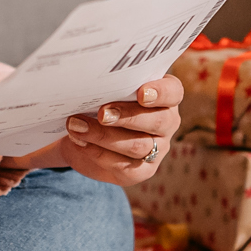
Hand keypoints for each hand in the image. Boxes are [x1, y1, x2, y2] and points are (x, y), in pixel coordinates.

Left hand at [54, 76, 182, 185]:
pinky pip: (124, 166)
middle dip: (127, 116)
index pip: (173, 93)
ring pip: (138, 145)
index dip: (160, 93)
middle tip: (102, 113)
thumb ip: (107, 84)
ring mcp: (158, 149)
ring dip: (104, 136)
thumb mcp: (105, 90)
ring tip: (77, 126)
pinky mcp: (142, 171)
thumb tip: (86, 79)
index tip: (141, 93)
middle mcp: (167, 123)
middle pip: (157, 121)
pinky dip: (98, 153)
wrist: (85, 134)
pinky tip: (79, 142)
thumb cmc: (100, 102)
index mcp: (165, 96)